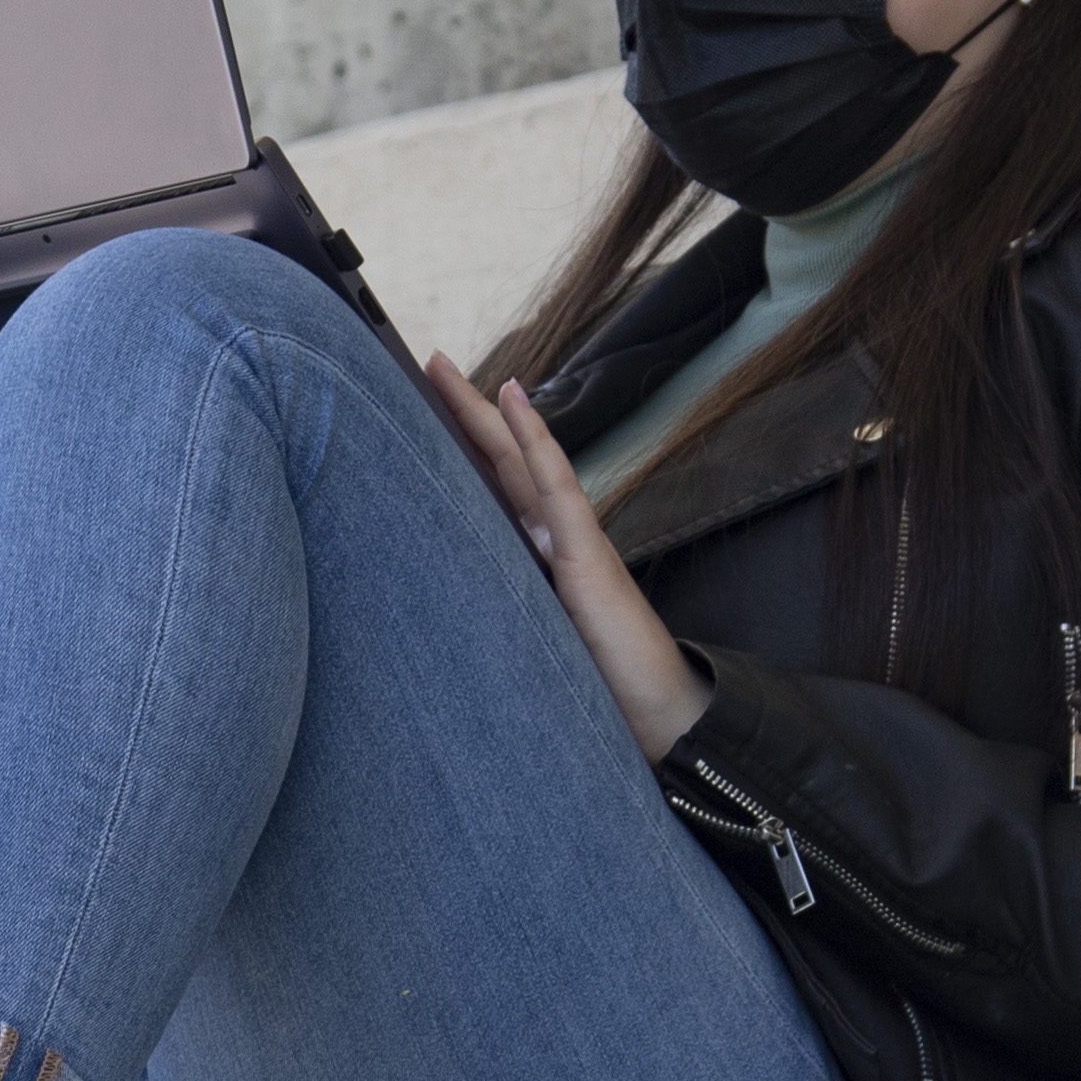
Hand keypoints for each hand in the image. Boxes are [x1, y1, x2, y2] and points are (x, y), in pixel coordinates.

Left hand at [420, 348, 713, 764]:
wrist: (656, 719)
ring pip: (521, 460)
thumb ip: (499, 619)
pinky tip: (513, 398)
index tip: (425, 410)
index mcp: (539, 562)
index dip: (464, 450)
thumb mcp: (529, 650)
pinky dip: (534, 439)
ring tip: (445, 367)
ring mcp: (574, 544)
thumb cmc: (596, 692)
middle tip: (427, 360)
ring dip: (483, 411)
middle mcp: (555, 541)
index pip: (495, 493)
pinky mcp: (588, 558)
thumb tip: (438, 623)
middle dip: (463, 413)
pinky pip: (556, 486)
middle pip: (501, 462)